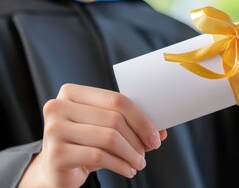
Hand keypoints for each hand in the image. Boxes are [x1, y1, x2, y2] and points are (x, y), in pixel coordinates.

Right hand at [18, 84, 166, 187]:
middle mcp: (58, 106)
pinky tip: (128, 170)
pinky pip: (99, 156)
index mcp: (72, 92)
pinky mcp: (55, 153)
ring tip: (139, 162)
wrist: (56, 168)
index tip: (156, 136)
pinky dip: (120, 165)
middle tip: (147, 151)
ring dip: (131, 153)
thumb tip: (161, 131)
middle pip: (114, 119)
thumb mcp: (106, 129)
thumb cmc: (85, 143)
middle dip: (138, 138)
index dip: (141, 119)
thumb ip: (131, 124)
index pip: (117, 99)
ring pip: (109, 138)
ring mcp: (54, 129)